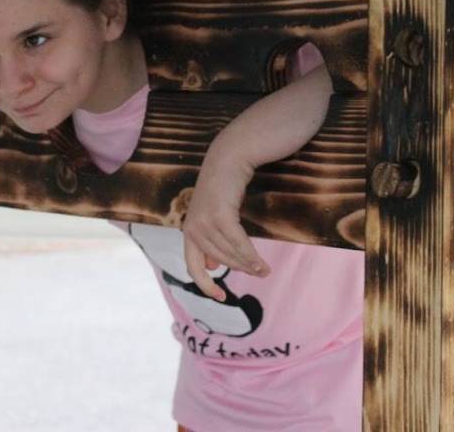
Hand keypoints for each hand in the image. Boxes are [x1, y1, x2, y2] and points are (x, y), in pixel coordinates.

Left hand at [182, 143, 270, 300]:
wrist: (230, 155)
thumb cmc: (225, 185)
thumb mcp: (214, 214)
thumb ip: (211, 238)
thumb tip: (210, 265)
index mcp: (189, 229)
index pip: (192, 265)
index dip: (204, 284)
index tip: (219, 297)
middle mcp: (192, 226)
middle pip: (218, 260)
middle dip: (239, 269)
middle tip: (259, 273)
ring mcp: (204, 220)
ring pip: (229, 252)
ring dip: (248, 264)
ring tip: (264, 270)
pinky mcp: (219, 213)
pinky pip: (237, 242)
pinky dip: (249, 255)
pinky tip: (261, 262)